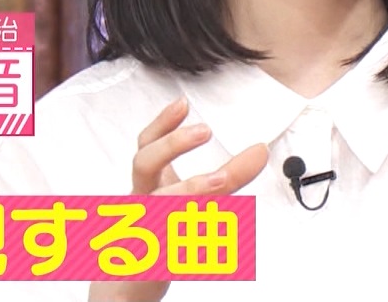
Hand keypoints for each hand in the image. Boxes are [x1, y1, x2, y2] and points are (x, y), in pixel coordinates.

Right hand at [88, 97, 268, 301]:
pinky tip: (206, 234)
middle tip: (205, 131)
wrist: (128, 286)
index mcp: (150, 186)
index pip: (147, 145)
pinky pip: (162, 247)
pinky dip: (186, 240)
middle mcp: (142, 203)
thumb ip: (226, 177)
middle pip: (144, 165)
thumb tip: (259, 151)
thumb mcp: (191, 202)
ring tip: (220, 180)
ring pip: (155, 205)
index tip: (183, 103)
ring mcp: (142, 231)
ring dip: (188, 191)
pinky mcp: (148, 263)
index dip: (163, 123)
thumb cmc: (158, 236)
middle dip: (173, 145)